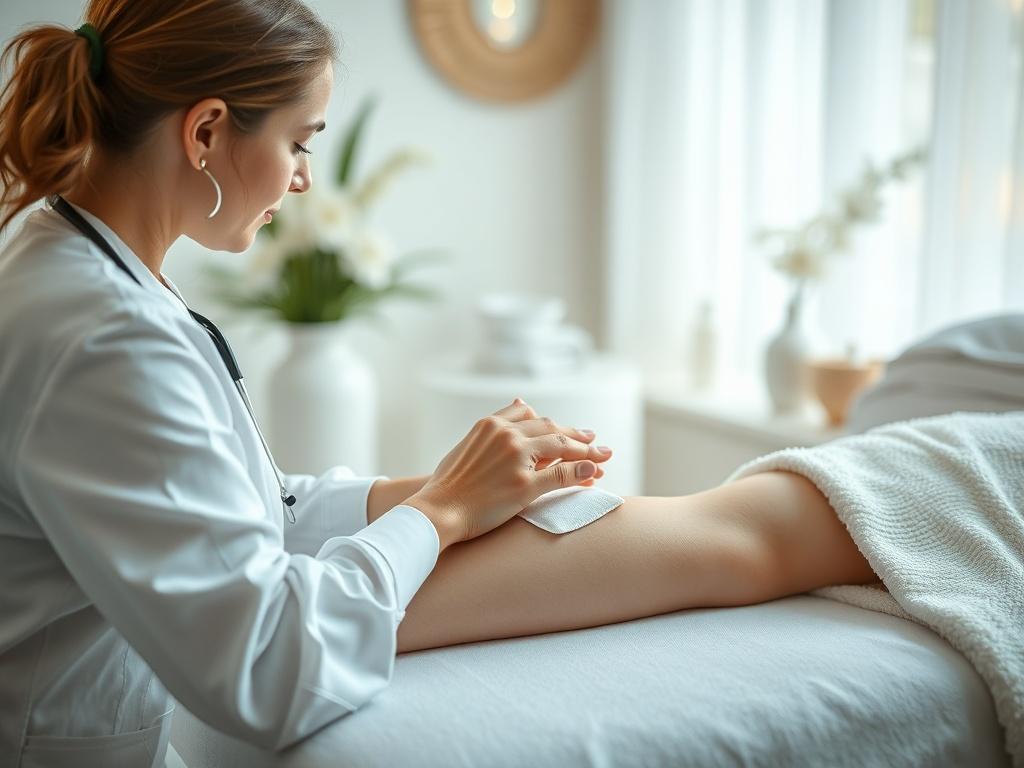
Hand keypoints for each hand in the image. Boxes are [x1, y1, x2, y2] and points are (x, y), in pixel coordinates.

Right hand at [406, 399, 611, 548]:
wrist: (437, 510)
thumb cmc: (448, 484)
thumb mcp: (468, 445)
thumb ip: (493, 428)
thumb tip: (520, 402)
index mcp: (490, 424)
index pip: (531, 415)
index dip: (552, 423)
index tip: (567, 430)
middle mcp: (506, 435)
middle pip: (551, 428)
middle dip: (576, 434)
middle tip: (595, 440)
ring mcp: (517, 459)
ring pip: (562, 446)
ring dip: (587, 450)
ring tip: (604, 455)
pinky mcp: (525, 485)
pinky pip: (562, 473)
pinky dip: (582, 471)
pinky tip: (595, 472)